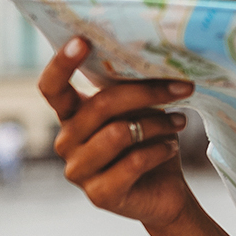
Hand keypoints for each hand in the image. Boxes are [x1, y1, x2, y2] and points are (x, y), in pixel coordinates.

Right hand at [40, 37, 195, 229]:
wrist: (164, 192)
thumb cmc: (149, 142)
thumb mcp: (141, 110)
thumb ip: (132, 89)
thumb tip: (156, 58)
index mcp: (71, 116)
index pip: (52, 88)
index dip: (61, 64)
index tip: (83, 40)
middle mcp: (66, 142)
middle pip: (100, 106)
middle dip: (146, 92)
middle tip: (183, 87)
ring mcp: (78, 171)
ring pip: (119, 133)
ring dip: (157, 124)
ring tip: (179, 122)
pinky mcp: (99, 194)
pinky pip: (132, 162)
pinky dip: (159, 150)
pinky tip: (171, 147)